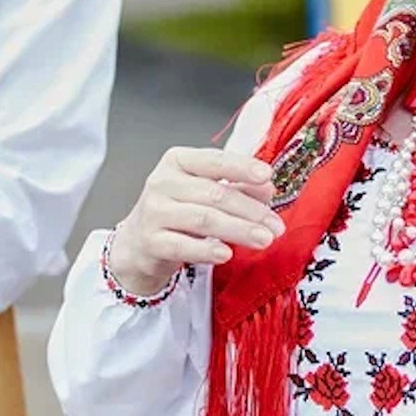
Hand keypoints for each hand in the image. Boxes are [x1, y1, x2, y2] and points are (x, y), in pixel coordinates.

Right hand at [102, 147, 283, 296]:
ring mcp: (154, 212)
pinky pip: (182, 246)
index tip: (267, 176)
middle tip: (275, 225)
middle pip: (215, 194)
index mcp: (178, 162)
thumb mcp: (207, 193)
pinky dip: (207, 250)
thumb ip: (238, 186)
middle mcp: (162, 182)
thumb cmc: (178, 212)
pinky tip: (226, 253)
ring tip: (264, 239)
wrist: (139, 242)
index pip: (214, 161)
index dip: (242, 168)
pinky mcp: (150, 241)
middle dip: (251, 211)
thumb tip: (266, 187)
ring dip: (238, 230)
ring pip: (203, 219)